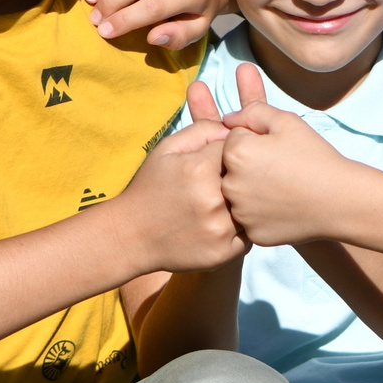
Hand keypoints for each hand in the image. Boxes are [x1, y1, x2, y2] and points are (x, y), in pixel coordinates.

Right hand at [106, 85, 243, 271]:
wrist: (131, 235)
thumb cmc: (152, 187)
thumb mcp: (168, 149)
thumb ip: (202, 130)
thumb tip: (234, 129)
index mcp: (200, 168)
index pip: (238, 150)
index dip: (232, 154)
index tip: (220, 163)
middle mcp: (213, 199)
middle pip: (248, 180)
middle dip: (240, 180)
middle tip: (222, 186)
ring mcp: (220, 229)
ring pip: (252, 209)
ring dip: (244, 205)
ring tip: (223, 205)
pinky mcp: (224, 253)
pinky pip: (249, 235)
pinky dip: (241, 230)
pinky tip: (222, 224)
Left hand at [219, 63, 356, 245]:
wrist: (341, 200)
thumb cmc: (315, 157)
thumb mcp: (287, 121)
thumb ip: (253, 111)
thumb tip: (228, 119)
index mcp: (235, 153)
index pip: (233, 139)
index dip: (256, 141)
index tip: (278, 150)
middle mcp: (230, 185)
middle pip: (230, 169)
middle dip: (250, 166)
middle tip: (281, 170)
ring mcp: (241, 213)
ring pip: (239, 195)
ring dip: (253, 191)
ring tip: (284, 188)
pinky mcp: (253, 233)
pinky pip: (250, 218)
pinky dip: (263, 214)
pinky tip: (285, 207)